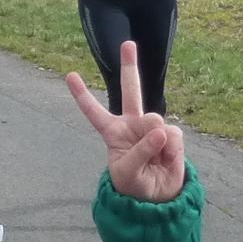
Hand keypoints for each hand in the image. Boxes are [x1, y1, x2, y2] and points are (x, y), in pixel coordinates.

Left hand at [67, 42, 184, 202]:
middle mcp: (132, 124)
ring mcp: (152, 127)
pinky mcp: (171, 134)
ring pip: (154, 119)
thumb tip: (160, 131)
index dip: (82, 95)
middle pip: (131, 91)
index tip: (70, 75)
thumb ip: (140, 152)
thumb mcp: (127, 173)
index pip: (94, 112)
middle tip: (127, 44)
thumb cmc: (134, 184)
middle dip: (130, 66)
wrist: (158, 197)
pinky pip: (172, 135)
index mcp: (112, 132)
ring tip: (155, 160)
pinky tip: (167, 159)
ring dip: (156, 142)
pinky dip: (171, 150)